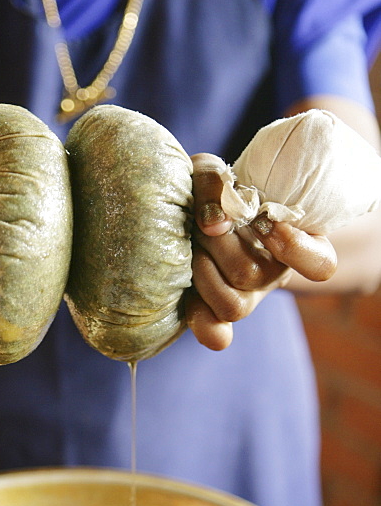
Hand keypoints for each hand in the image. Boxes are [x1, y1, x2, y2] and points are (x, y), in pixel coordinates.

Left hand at [185, 153, 336, 349]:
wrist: (196, 213)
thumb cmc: (216, 189)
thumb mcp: (215, 172)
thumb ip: (215, 184)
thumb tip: (215, 224)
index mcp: (295, 243)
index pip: (319, 264)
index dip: (293, 247)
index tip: (265, 222)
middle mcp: (275, 274)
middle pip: (253, 275)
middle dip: (217, 243)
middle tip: (200, 222)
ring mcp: (248, 297)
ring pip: (232, 304)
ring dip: (201, 270)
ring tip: (190, 246)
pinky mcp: (217, 312)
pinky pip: (217, 334)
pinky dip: (202, 323)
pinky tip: (187, 302)